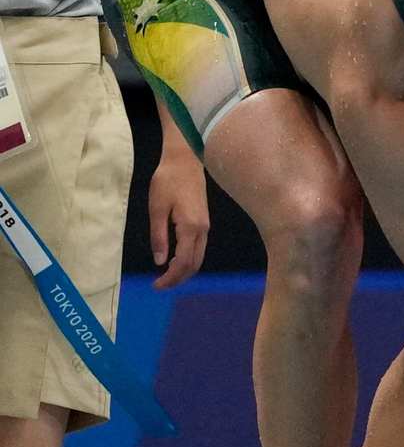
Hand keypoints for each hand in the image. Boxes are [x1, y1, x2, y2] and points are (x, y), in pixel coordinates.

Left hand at [147, 150, 209, 289]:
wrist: (185, 160)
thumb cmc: (168, 180)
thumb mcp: (157, 208)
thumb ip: (158, 236)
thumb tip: (160, 261)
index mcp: (190, 228)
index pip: (184, 262)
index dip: (171, 278)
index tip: (156, 285)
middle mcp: (202, 231)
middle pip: (195, 264)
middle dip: (179, 278)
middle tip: (160, 285)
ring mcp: (205, 227)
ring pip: (199, 258)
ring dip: (184, 270)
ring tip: (166, 276)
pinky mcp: (204, 223)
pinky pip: (199, 249)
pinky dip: (188, 260)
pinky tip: (175, 260)